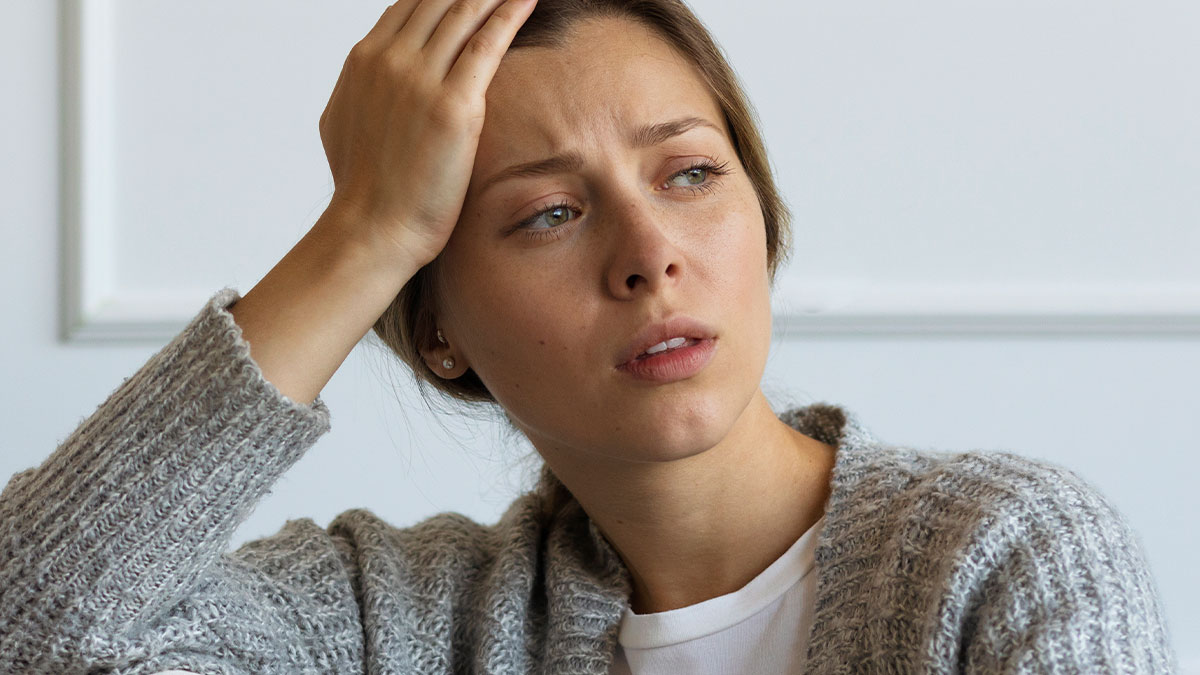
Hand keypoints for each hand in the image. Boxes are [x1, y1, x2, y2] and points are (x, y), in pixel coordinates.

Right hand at [318, 0, 536, 267]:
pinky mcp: (453, 103)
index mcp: (364, 60)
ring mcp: (420, 77)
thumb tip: (369, 77)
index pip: (409, 6)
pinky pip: (488, 42)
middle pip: (438, 0)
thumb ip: (362, 89)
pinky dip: (511, 13)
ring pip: (465, 12)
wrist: (372, 227)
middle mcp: (389, 59)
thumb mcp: (345, 122)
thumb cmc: (362, 188)